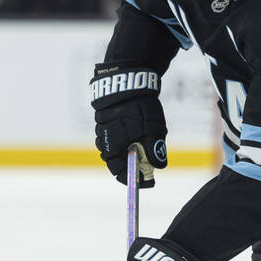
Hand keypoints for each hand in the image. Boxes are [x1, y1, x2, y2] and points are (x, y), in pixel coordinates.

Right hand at [90, 61, 167, 186]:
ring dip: (127, 153)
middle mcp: (104, 140)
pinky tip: (134, 135)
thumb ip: (155, 148)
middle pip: (115, 162)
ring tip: (141, 150)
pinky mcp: (104, 119)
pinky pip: (112, 136)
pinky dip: (123, 141)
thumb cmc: (140, 105)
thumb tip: (158, 167)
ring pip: (113, 149)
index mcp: (114, 146)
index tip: (149, 182)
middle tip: (148, 167)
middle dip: (131, 167)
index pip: (120, 172)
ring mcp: (102, 129)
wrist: (127, 78)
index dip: (134, 180)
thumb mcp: (153, 128)